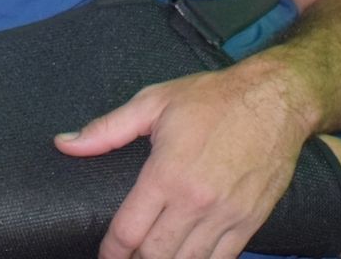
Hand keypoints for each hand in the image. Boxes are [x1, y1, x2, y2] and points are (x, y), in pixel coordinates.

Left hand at [54, 63, 314, 258]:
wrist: (275, 100)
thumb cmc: (212, 98)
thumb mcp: (153, 103)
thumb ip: (106, 129)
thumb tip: (65, 143)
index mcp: (166, 174)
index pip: (129, 230)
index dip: (111, 250)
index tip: (104, 254)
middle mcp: (196, 202)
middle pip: (156, 254)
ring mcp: (226, 215)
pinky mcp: (250, 221)